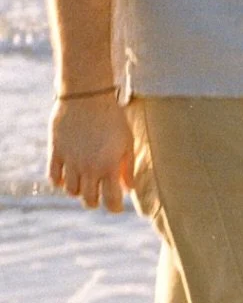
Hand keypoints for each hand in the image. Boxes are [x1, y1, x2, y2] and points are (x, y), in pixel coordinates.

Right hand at [48, 93, 133, 212]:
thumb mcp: (127, 142)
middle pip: (89, 201)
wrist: (87, 94)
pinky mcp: (56, 150)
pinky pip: (53, 177)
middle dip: (96, 201)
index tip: (115, 205)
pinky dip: (60, 182)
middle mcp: (89, 167)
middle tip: (99, 193)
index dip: (114, 208)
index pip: (111, 202)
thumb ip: (128, 168)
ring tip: (84, 182)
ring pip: (71, 192)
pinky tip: (67, 176)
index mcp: (109, 167)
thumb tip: (128, 189)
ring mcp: (71, 160)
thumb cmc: (112, 118)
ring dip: (78, 191)